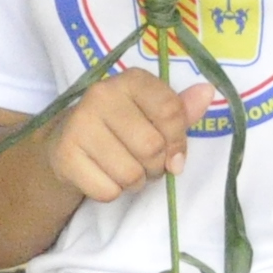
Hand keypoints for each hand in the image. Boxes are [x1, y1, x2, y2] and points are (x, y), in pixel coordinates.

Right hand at [49, 69, 211, 204]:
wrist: (66, 140)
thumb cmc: (120, 126)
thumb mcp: (152, 113)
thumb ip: (180, 109)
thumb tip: (208, 92)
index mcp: (131, 80)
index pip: (171, 111)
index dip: (178, 140)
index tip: (173, 150)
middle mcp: (102, 95)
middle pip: (153, 147)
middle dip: (156, 166)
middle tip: (144, 162)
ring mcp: (79, 124)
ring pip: (131, 173)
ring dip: (136, 181)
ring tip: (124, 168)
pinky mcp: (64, 155)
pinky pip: (108, 190)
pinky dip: (112, 192)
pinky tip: (103, 175)